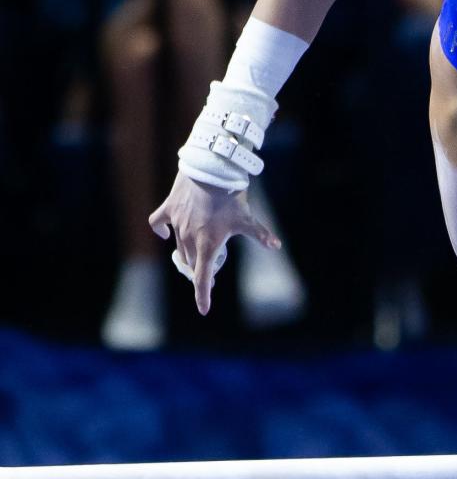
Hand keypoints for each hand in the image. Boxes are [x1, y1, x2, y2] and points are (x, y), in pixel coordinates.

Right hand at [148, 170, 280, 314]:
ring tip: (199, 246)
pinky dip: (160, 230)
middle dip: (200, 268)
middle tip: (212, 264)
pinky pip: (157, 223)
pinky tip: (164, 233)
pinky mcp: (169, 208)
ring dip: (187, 252)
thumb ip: (260, 234)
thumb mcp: (246, 217)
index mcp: (207, 245)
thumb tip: (276, 246)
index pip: (202, 279)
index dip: (203, 296)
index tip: (204, 309)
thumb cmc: (230, 196)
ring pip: (178, 246)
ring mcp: (177, 224)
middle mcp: (188, 238)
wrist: (212, 169)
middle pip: (191, 263)